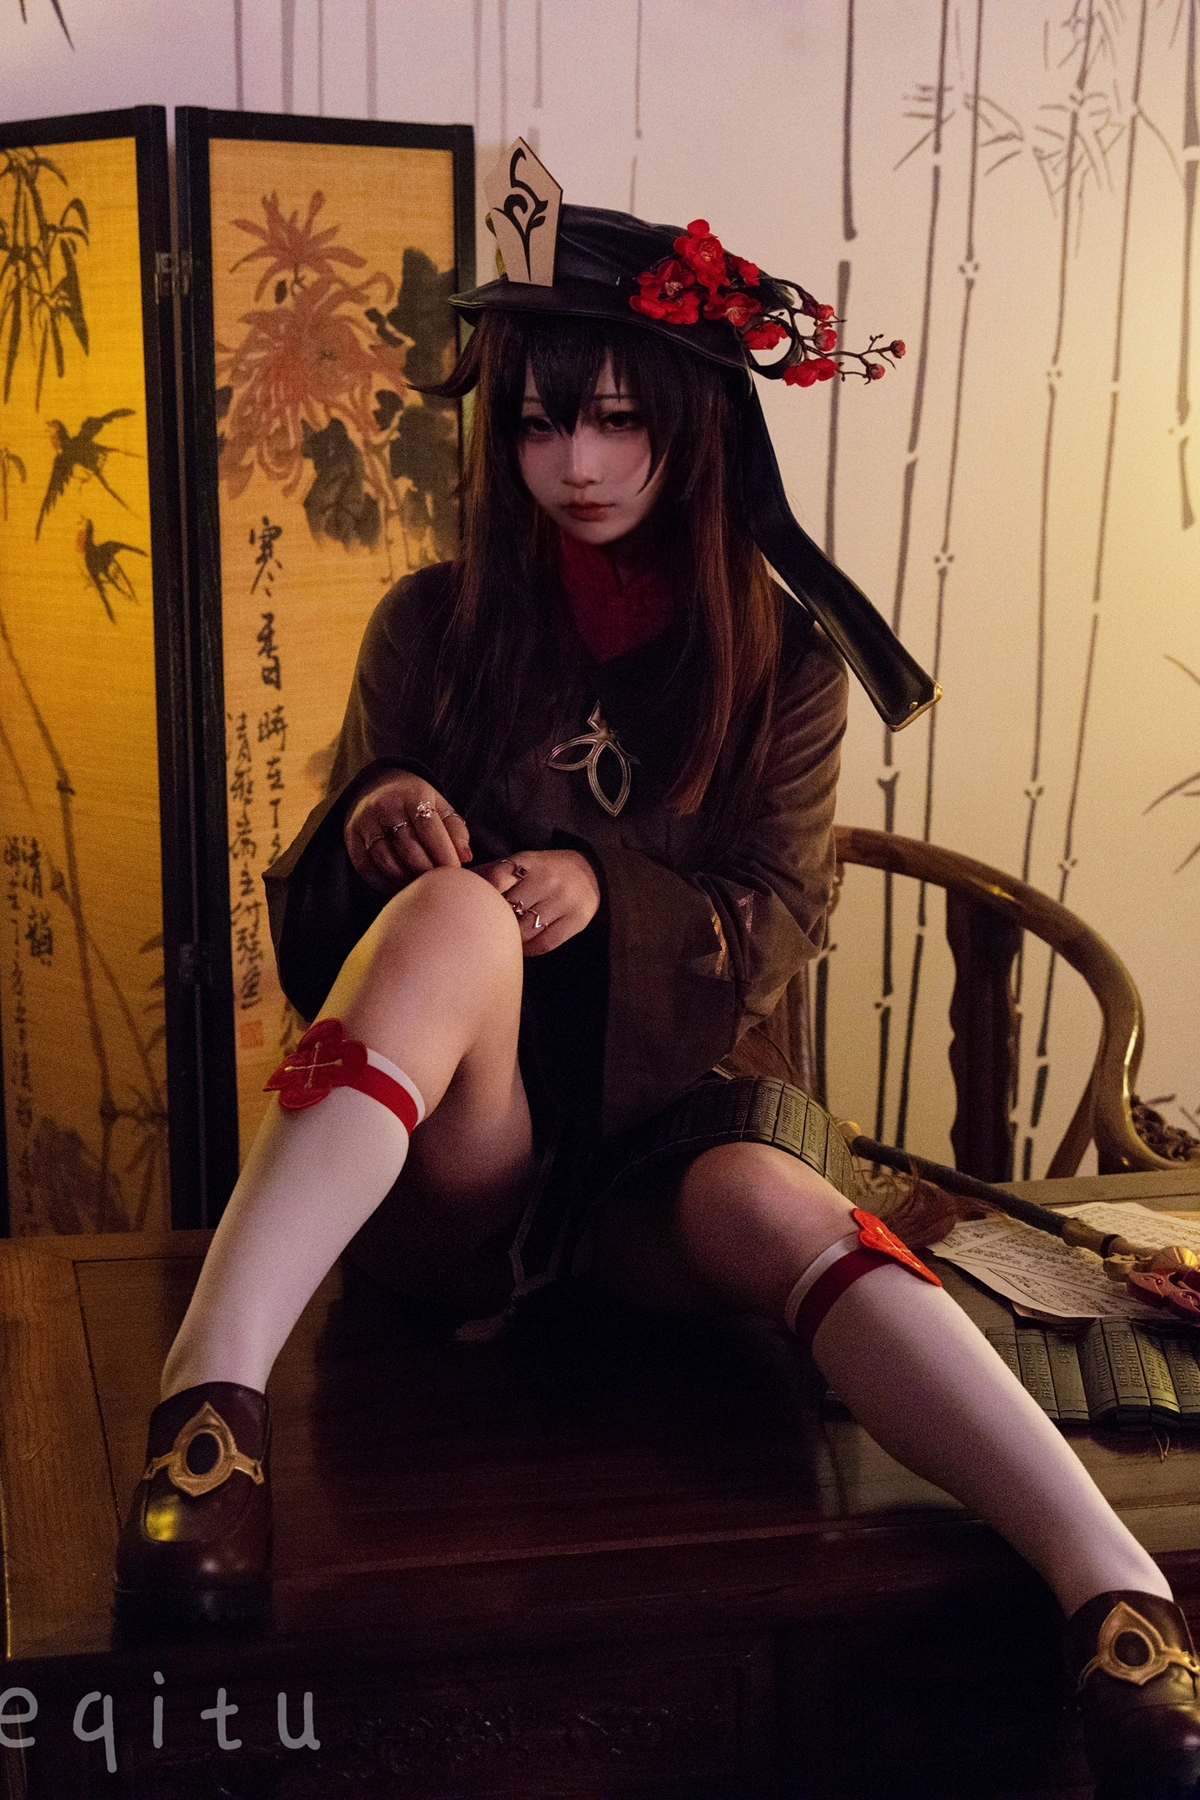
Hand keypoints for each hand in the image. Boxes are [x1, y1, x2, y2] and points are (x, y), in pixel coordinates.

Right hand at [344, 771, 470, 893]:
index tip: (456, 873)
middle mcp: (385, 806)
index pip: (429, 828)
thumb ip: (455, 831)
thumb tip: (466, 857)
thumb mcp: (440, 807)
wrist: (375, 790)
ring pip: (386, 861)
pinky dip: (385, 883)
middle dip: (427, 871)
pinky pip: (367, 869)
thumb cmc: (417, 805)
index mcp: (412, 795)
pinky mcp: (351, 839)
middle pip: (408, 848)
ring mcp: (365, 823)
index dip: (444, 854)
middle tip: (440, 887)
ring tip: (421, 888)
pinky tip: (400, 889)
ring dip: (406, 880)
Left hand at [475, 850, 599, 955]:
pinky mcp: (577, 918)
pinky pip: (545, 943)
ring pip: (526, 930)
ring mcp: (564, 899)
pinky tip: (523, 948)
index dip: (482, 896)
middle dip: (496, 921)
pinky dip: (530, 950)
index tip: (474, 908)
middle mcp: (547, 878)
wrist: (589, 871)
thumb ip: (490, 874)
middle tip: (488, 929)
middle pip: (509, 910)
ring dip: (512, 938)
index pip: (496, 878)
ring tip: (505, 939)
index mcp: (528, 861)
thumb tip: (453, 885)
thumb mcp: (520, 864)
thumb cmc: (542, 871)